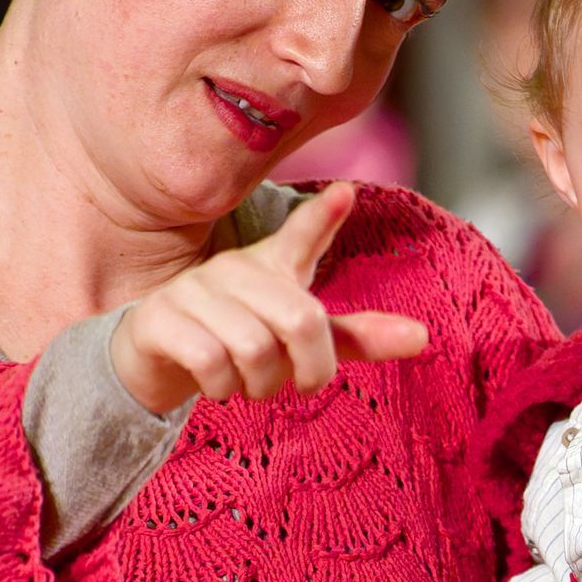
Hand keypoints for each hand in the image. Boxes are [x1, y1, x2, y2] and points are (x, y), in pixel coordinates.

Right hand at [110, 181, 428, 414]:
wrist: (157, 359)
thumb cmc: (238, 339)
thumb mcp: (297, 337)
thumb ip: (355, 337)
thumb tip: (424, 337)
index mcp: (271, 267)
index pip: (302, 237)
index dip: (322, 219)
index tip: (346, 194)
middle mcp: (233, 270)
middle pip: (299, 320)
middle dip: (304, 368)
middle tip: (290, 383)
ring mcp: (192, 290)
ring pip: (253, 348)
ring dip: (259, 384)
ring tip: (248, 383)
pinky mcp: (158, 319)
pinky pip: (209, 361)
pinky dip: (222, 388)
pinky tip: (216, 384)